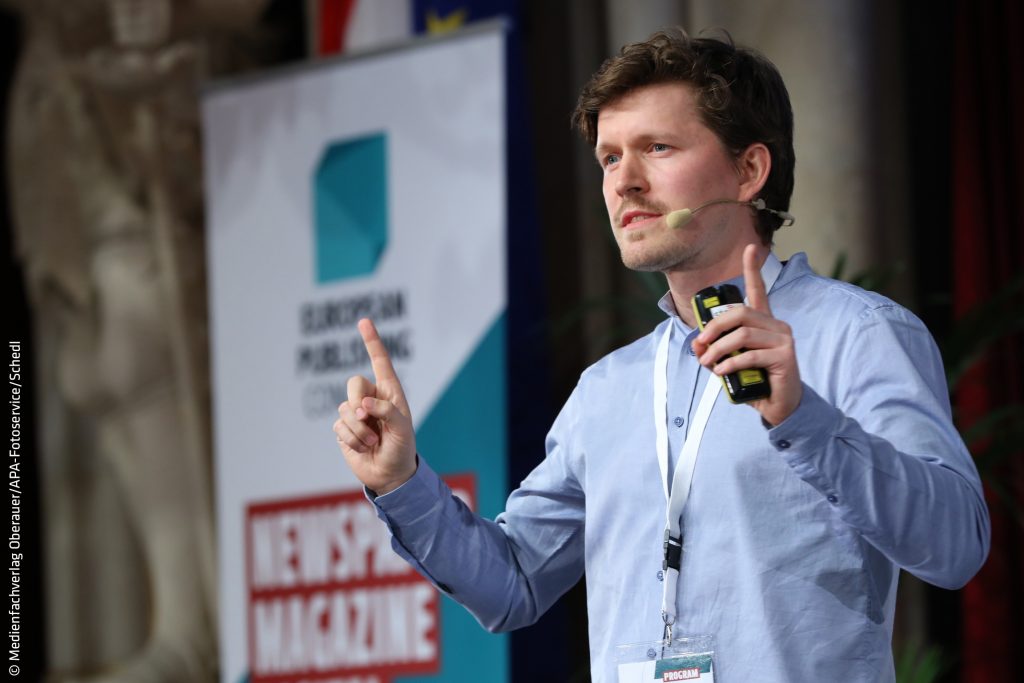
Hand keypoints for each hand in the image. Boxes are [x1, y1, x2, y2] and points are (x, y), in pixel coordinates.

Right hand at [334, 318, 416, 493]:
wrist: (390, 474)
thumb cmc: (402, 448)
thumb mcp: (403, 429)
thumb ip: (387, 412)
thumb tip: (363, 405)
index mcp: (390, 391)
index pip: (380, 361)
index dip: (371, 341)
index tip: (363, 321)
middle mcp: (371, 397)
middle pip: (353, 383)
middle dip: (360, 403)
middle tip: (370, 421)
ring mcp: (355, 413)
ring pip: (344, 408)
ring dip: (359, 430)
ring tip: (372, 441)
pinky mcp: (343, 428)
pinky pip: (339, 426)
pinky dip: (352, 439)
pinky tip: (362, 447)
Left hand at [691, 244, 801, 425]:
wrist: (779, 405)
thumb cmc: (754, 379)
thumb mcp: (729, 363)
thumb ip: (714, 351)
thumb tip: (696, 343)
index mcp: (764, 322)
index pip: (758, 290)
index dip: (753, 268)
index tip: (750, 248)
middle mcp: (776, 325)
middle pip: (740, 313)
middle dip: (715, 327)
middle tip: (701, 344)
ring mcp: (783, 339)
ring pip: (743, 334)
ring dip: (719, 349)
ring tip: (708, 363)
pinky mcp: (785, 356)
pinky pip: (751, 355)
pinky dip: (731, 364)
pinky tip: (721, 372)